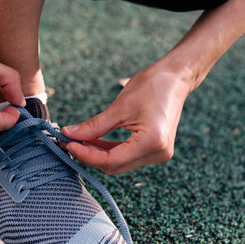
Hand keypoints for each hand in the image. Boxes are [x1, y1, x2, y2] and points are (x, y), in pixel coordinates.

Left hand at [62, 63, 192, 173]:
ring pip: (120, 163)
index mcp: (151, 142)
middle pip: (115, 166)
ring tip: (78, 140)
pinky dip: (110, 150)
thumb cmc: (152, 85)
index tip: (68, 143)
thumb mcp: (120, 106)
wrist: (176, 77)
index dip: (86, 155)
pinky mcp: (155, 149)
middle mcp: (157, 153)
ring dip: (98, 154)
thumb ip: (94, 125)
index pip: (111, 161)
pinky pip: (127, 155)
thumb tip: (70, 134)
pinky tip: (94, 140)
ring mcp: (158, 153)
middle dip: (90, 155)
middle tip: (68, 141)